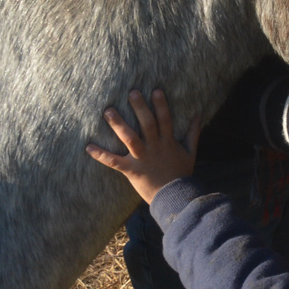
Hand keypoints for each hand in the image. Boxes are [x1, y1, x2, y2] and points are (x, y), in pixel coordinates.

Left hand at [88, 88, 199, 203]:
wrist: (174, 198)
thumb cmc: (181, 174)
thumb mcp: (190, 152)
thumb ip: (193, 132)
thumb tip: (199, 114)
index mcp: (168, 142)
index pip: (165, 119)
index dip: (161, 105)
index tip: (156, 90)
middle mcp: (155, 147)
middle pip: (147, 124)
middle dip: (140, 108)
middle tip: (132, 92)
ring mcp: (142, 159)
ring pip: (129, 138)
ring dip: (118, 124)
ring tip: (108, 111)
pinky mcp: (131, 170)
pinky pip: (114, 161)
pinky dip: (101, 155)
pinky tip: (88, 147)